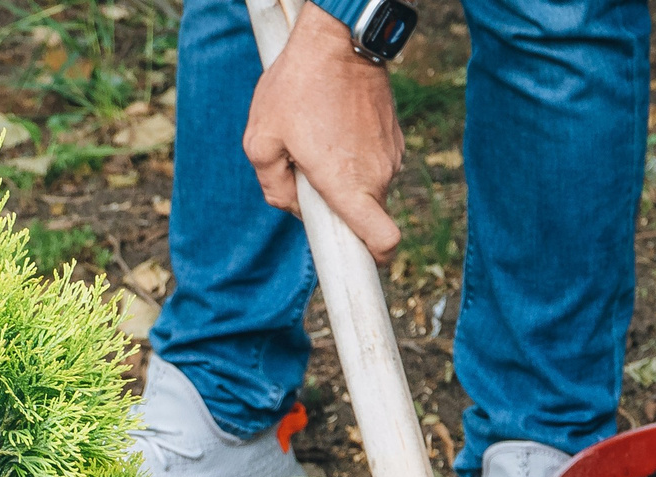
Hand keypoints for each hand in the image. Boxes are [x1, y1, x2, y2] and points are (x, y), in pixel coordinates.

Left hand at [245, 2, 402, 262]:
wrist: (337, 38)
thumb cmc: (296, 87)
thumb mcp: (261, 140)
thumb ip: (270, 186)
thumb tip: (291, 205)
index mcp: (347, 186)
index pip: (384, 243)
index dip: (371, 260)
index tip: (352, 260)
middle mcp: (378, 176)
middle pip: (361, 217)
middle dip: (334, 207)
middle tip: (305, 171)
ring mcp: (391, 156)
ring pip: (365, 188)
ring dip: (342, 178)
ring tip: (318, 139)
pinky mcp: (394, 137)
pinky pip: (371, 164)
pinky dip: (353, 157)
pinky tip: (332, 126)